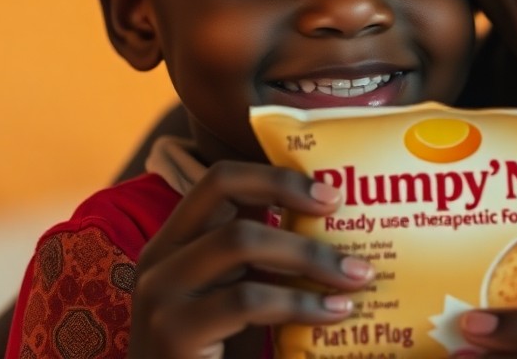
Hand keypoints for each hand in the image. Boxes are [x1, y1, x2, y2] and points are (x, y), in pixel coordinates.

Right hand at [127, 161, 373, 358]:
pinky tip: (336, 313)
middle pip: (221, 187)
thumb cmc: (221, 356)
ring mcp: (160, 292)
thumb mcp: (242, 297)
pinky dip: (300, 304)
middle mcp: (159, 257)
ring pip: (240, 239)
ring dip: (308, 254)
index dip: (276, 175)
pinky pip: (247, 300)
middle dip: (288, 190)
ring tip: (356, 274)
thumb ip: (268, 264)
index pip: (220, 180)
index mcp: (175, 242)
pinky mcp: (173, 331)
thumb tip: (338, 229)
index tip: (332, 193)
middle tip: (342, 211)